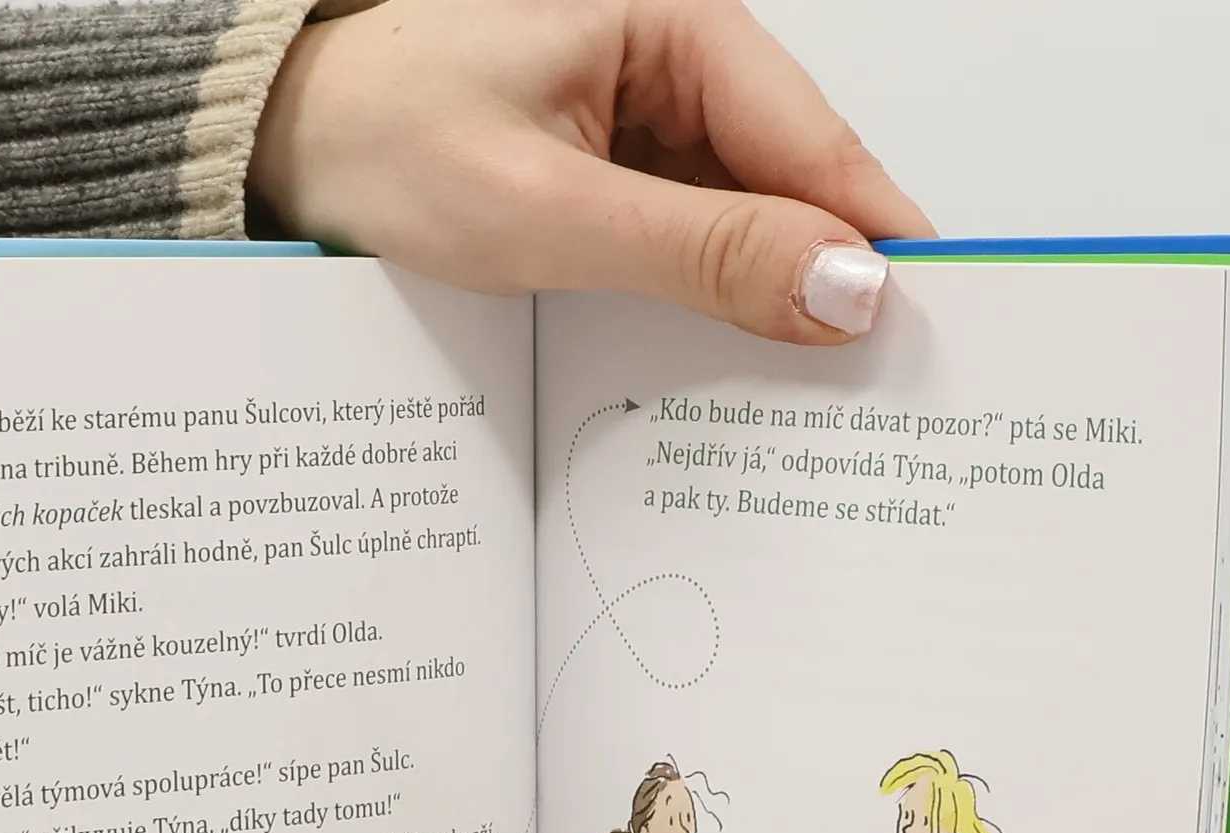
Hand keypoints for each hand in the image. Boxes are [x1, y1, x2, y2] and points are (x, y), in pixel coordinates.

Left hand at [249, 0, 933, 343]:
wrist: (292, 145)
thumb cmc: (387, 144)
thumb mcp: (551, 210)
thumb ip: (702, 252)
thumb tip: (844, 288)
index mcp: (680, 23)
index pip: (817, 143)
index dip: (879, 240)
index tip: (937, 329)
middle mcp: (682, 60)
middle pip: (795, 184)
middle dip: (827, 281)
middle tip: (878, 394)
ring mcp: (652, 117)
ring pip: (749, 220)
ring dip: (768, 300)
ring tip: (809, 398)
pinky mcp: (623, 169)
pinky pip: (696, 236)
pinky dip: (712, 297)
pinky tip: (727, 361)